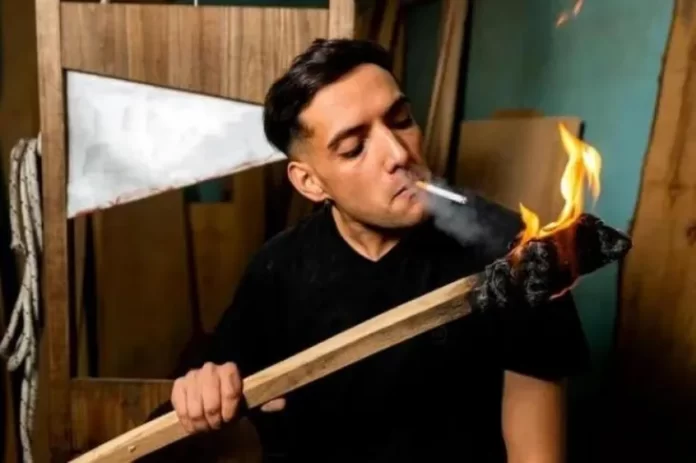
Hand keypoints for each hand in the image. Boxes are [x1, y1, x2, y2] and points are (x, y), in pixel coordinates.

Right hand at [171, 361, 285, 433]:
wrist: (211, 397)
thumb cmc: (233, 401)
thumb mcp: (251, 401)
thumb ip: (266, 402)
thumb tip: (282, 403)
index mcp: (230, 369)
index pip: (231, 392)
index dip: (230, 410)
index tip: (230, 418)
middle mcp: (210, 368)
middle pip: (211, 403)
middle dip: (215, 420)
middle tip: (217, 425)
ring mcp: (192, 375)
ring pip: (195, 408)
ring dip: (201, 424)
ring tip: (206, 426)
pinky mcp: (178, 385)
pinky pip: (180, 407)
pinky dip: (187, 421)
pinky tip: (193, 425)